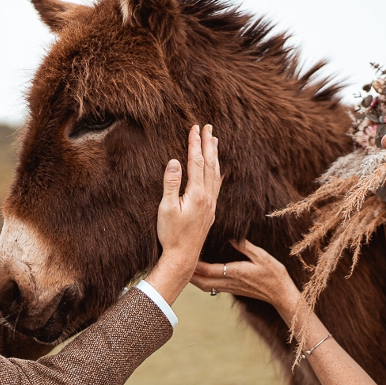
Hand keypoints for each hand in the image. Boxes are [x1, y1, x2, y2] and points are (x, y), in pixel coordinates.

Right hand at [147, 124, 220, 304]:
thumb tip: (174, 161)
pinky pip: (218, 185)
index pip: (196, 162)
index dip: (195, 143)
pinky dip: (219, 172)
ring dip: (215, 156)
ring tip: (215, 141)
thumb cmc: (171, 234)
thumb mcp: (166, 208)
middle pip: (210, 164)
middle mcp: (208, 196)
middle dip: (209, 144)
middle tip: (209, 127)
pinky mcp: (210, 211)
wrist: (183, 257)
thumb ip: (171, 184)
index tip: (195, 128)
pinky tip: (220, 170)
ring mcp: (211, 204)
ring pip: (216, 173)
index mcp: (197, 193)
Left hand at [191, 240, 300, 318]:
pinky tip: (200, 274)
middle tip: (176, 265)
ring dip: (194, 279)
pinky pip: (212, 287)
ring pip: (205, 286)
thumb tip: (230, 237)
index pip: (207, 270)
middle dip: (188, 275)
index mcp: (234, 272)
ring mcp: (230, 288)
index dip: (194, 264)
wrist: (281, 294)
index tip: (184, 254)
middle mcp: (229, 282)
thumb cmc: (274, 274)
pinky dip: (203, 281)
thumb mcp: (261, 256)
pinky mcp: (233, 290)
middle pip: (201, 282)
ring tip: (185, 269)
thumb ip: (245, 246)